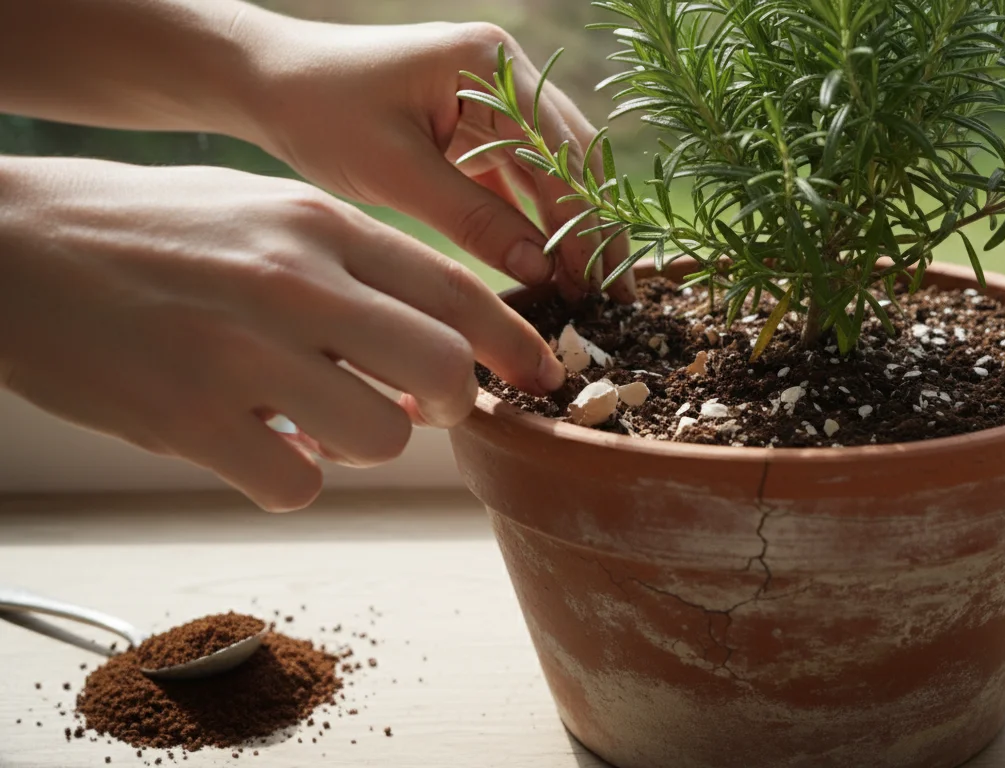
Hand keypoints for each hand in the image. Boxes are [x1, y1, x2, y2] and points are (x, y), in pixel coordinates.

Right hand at [0, 157, 566, 511]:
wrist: (13, 247)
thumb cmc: (155, 229)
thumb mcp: (266, 211)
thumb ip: (353, 269)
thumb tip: (433, 347)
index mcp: (321, 225)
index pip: (457, 291)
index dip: (516, 344)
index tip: (544, 376)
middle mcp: (294, 284)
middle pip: (442, 373)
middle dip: (449, 404)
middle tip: (413, 404)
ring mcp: (241, 353)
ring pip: (380, 438)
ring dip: (363, 443)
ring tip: (312, 417)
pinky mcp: (188, 419)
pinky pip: (297, 484)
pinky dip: (289, 477)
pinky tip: (255, 445)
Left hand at [236, 14, 634, 302]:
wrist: (266, 81)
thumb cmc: (319, 112)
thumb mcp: (395, 172)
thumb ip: (474, 220)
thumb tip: (542, 271)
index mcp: (490, 65)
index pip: (561, 152)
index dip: (586, 222)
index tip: (601, 283)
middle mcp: (506, 70)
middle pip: (574, 158)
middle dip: (595, 228)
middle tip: (615, 295)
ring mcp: (497, 95)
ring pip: (556, 170)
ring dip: (571, 228)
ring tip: (589, 289)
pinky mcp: (481, 123)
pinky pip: (524, 176)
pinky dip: (538, 220)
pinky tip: (550, 266)